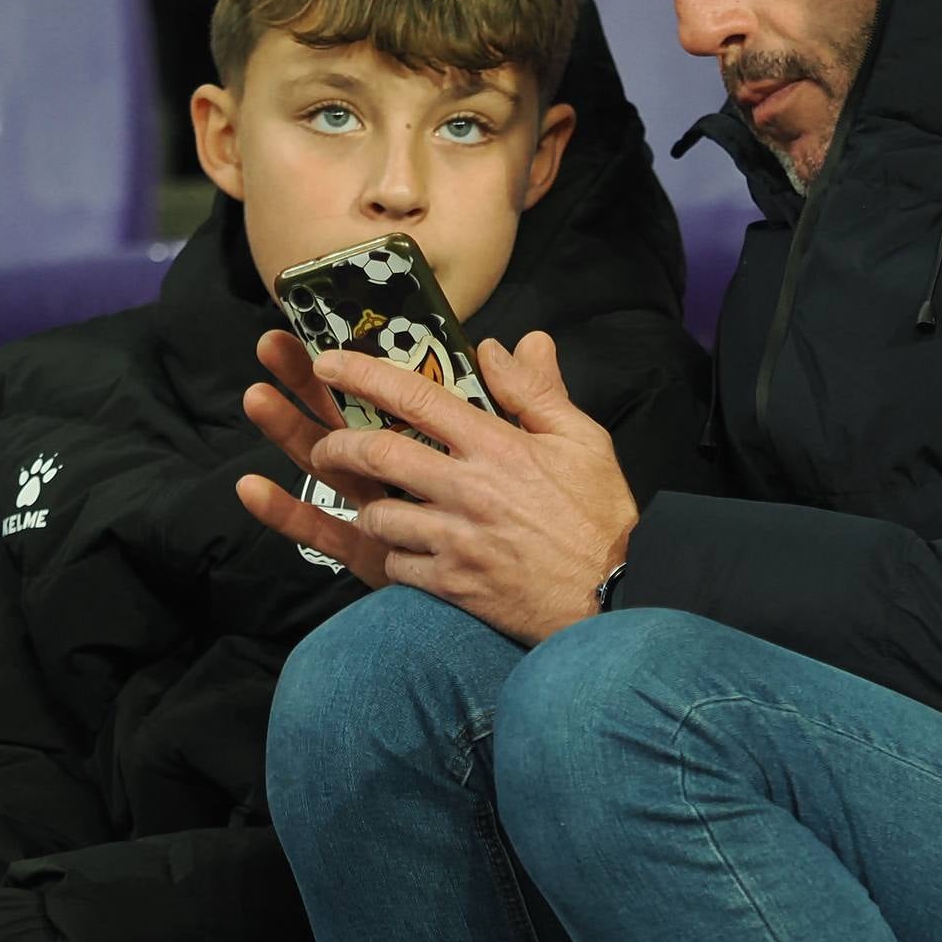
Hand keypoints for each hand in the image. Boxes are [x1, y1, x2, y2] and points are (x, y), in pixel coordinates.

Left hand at [240, 331, 636, 642]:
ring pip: (377, 513)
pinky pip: (396, 564)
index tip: (329, 364)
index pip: (418, 397)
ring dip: (364, 503)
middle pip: (378, 454)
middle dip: (337, 444)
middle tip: (327, 443)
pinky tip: (403, 548)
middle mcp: (468, 490)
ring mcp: (456, 540)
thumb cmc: (601, 516)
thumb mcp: (583, 440)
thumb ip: (537, 391)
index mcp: (497, 446)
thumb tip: (506, 346)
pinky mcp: (453, 584)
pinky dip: (391, 552)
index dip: (364, 375)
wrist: (614, 595)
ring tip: (370, 500)